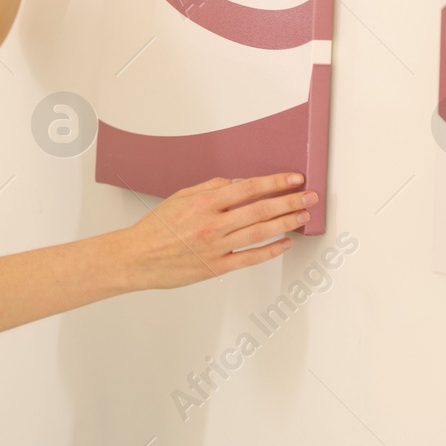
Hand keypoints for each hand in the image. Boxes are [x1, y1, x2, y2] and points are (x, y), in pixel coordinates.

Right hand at [118, 173, 313, 290]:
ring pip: (260, 233)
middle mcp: (213, 223)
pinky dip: (270, 251)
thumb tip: (237, 183)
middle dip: (289, 201)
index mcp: (204, 202)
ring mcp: (216, 247)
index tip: (293, 179)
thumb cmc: (156, 227)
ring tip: (303, 216)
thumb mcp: (180, 197)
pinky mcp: (217, 267)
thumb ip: (210, 187)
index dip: (275, 183)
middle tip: (309, 196)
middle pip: (261, 209)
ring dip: (286, 223)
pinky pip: (250, 258)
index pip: (248, 188)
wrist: (137, 257)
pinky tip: (285, 243)